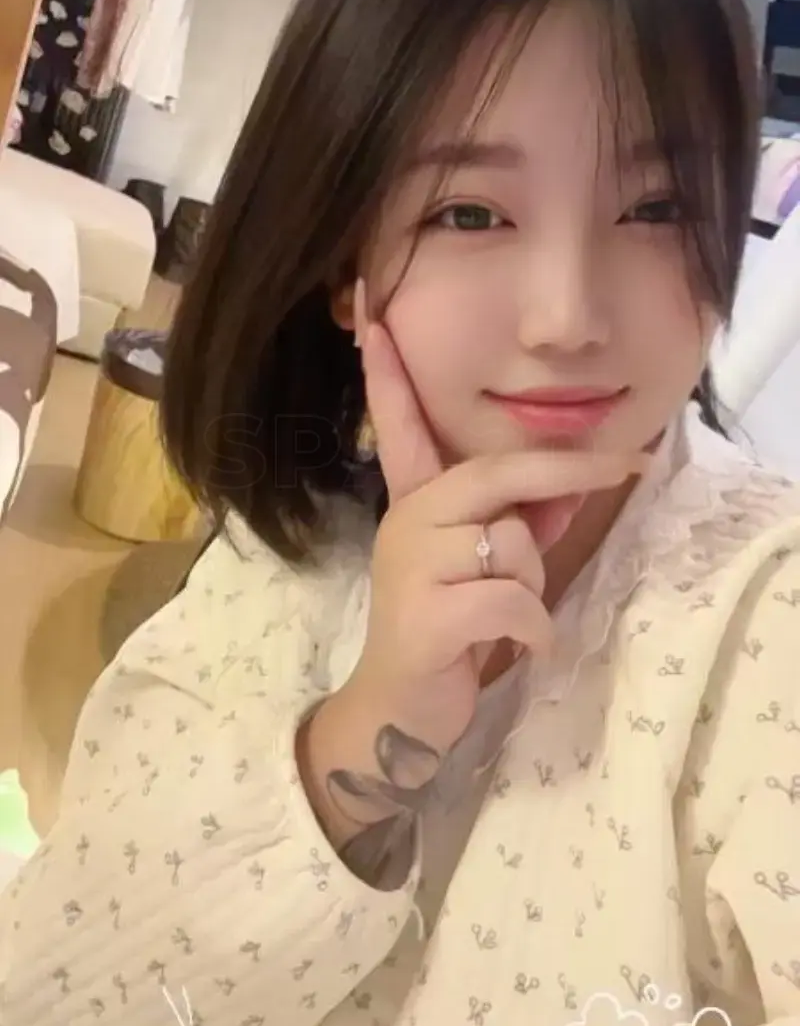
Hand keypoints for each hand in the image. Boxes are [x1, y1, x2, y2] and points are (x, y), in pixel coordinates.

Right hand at [344, 279, 645, 750]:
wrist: (399, 712)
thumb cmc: (450, 634)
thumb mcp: (491, 568)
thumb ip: (522, 521)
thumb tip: (573, 482)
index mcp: (415, 504)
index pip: (400, 425)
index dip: (388, 372)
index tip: (372, 313)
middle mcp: (407, 521)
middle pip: (496, 472)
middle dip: (568, 472)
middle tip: (629, 465)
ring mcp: (411, 566)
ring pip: (513, 542)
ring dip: (534, 586)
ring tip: (506, 619)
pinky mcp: (427, 614)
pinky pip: (514, 600)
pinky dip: (534, 631)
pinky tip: (518, 651)